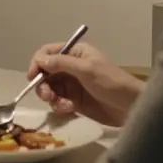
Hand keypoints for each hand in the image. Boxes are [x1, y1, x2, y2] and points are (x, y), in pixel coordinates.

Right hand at [27, 41, 144, 126]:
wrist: (130, 107)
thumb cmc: (111, 82)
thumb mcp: (87, 69)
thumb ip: (62, 63)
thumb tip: (40, 60)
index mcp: (75, 53)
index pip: (48, 53)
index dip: (37, 63)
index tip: (32, 76)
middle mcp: (71, 67)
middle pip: (45, 73)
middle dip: (43, 84)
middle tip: (47, 95)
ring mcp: (72, 85)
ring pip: (50, 89)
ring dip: (51, 97)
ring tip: (62, 104)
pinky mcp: (74, 102)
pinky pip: (58, 102)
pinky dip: (60, 106)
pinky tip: (70, 109)